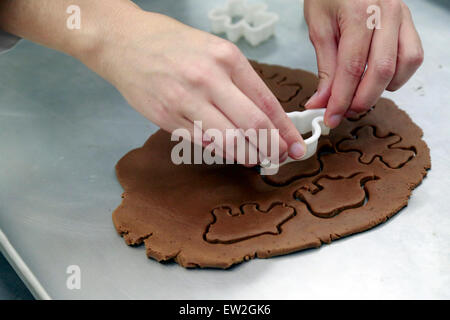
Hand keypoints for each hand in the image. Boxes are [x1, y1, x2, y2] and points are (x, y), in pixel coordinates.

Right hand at [81, 9, 305, 164]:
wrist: (123, 41)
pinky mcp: (165, 117)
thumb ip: (238, 82)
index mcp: (226, 58)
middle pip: (252, 126)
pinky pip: (201, 142)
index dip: (284, 130)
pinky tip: (227, 151)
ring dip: (247, 155)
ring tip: (256, 159)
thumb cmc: (172, 44)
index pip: (266, 103)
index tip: (294, 145)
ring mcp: (184, 100)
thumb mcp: (214, 50)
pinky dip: (219, 151)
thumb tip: (263, 118)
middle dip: (271, 148)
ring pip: (228, 141)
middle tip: (278, 158)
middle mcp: (208, 79)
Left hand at [304, 0, 423, 127]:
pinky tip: (377, 78)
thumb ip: (325, 67)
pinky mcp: (408, 22)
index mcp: (360, 12)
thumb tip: (321, 102)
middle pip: (382, 70)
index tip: (330, 117)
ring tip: (359, 93)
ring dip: (383, 88)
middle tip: (343, 112)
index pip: (352, 67)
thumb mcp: (318, 28)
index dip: (341, 98)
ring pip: (405, 64)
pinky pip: (413, 56)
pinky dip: (397, 75)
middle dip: (361, 100)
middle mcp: (387, 12)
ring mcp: (403, 16)